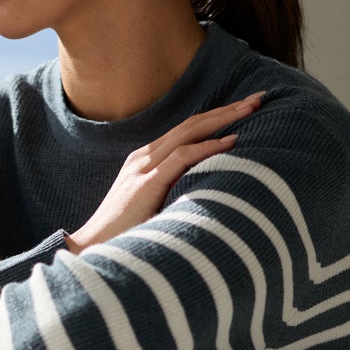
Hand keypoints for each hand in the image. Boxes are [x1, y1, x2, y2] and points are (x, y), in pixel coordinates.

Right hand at [65, 90, 266, 252]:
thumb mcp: (153, 207)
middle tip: (257, 99)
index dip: (216, 117)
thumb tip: (207, 193)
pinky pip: (181, 157)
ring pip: (188, 133)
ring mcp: (142, 168)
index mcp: (145, 160)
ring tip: (251, 110)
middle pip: (191, 124)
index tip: (245, 110)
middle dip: (226, 110)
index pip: (186, 130)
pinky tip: (231, 142)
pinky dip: (208, 147)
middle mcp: (143, 157)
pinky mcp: (145, 184)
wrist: (92, 250)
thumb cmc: (125, 236)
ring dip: (222, 120)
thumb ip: (173, 192)